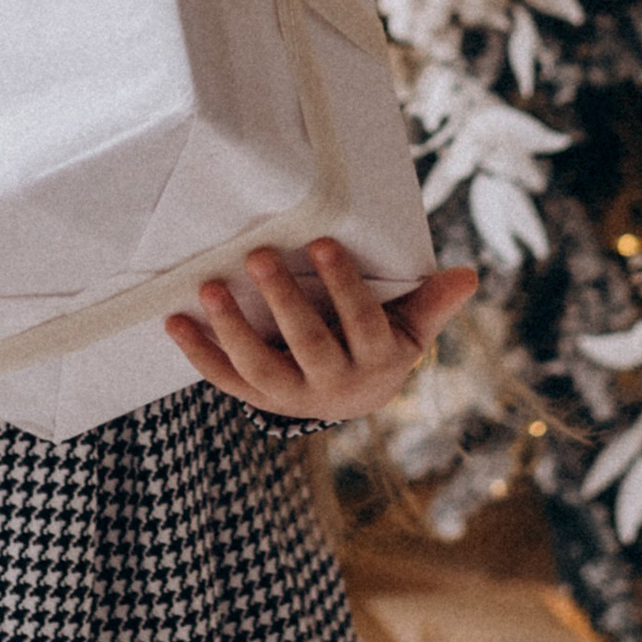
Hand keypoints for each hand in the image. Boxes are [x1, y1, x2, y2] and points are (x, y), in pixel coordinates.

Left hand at [165, 248, 478, 423]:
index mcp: (377, 360)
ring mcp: (294, 396)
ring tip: (208, 286)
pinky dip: (198, 354)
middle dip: (282, 302)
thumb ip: (432, 302)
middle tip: (257, 255)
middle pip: (307, 345)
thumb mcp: (411, 328)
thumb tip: (468, 274)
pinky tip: (173, 321)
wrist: (355, 397)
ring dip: (231, 328)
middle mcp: (335, 385)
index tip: (321, 243)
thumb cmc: (382, 343)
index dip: (342, 286)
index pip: (362, 322)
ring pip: (261, 368)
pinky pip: (227, 380)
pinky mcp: (260, 399)